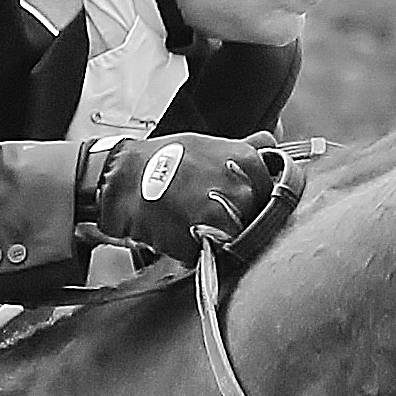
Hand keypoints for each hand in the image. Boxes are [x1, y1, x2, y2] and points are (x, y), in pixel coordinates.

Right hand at [89, 131, 279, 263]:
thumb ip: (246, 147)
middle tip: (201, 209)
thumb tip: (271, 139)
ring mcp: (222, 219)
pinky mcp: (201, 243)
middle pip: (250, 221)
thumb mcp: (210, 144)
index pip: (267, 196)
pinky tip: (175, 229)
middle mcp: (241, 191)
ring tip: (187, 220)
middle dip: (229, 221)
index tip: (228, 201)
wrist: (124, 177)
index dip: (247, 203)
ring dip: (211, 237)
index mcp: (249, 163)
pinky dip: (190, 249)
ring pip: (229, 241)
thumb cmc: (164, 159)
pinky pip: (204, 256)